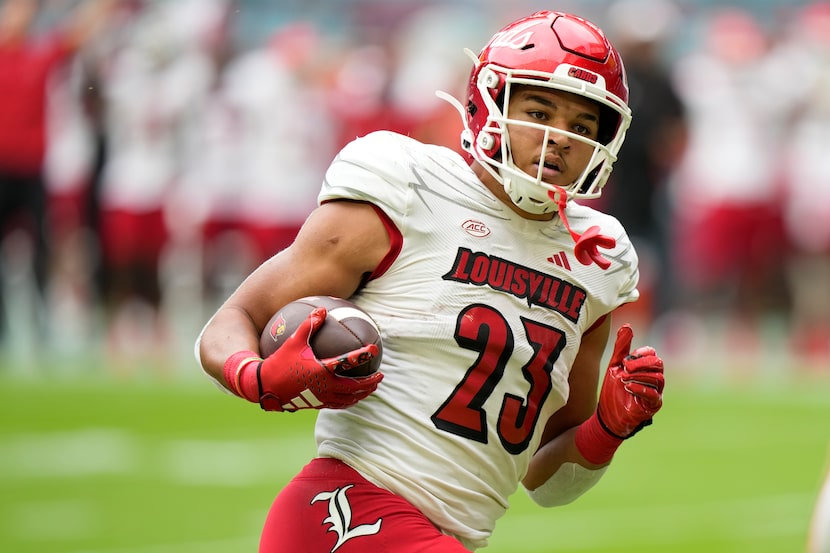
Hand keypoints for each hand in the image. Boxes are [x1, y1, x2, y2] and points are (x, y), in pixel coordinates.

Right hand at [257, 306, 382, 410]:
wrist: (264, 387)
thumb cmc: (279, 363)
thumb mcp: (294, 341)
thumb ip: (309, 325)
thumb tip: (321, 309)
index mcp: (322, 370)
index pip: (348, 362)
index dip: (362, 355)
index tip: (373, 350)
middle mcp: (325, 386)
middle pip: (355, 387)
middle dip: (370, 382)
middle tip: (380, 376)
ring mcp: (321, 398)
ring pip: (348, 399)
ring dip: (362, 394)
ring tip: (370, 389)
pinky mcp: (316, 404)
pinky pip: (337, 405)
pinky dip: (348, 401)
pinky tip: (350, 397)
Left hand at [596, 324, 663, 438]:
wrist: (607, 413)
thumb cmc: (613, 389)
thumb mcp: (614, 365)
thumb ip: (622, 347)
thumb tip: (627, 326)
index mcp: (646, 367)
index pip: (652, 354)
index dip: (641, 353)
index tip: (627, 358)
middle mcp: (654, 378)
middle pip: (658, 364)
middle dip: (641, 363)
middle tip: (625, 367)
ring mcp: (655, 392)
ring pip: (658, 378)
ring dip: (640, 376)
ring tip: (624, 379)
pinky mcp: (652, 406)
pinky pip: (654, 395)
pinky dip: (641, 389)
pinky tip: (628, 386)